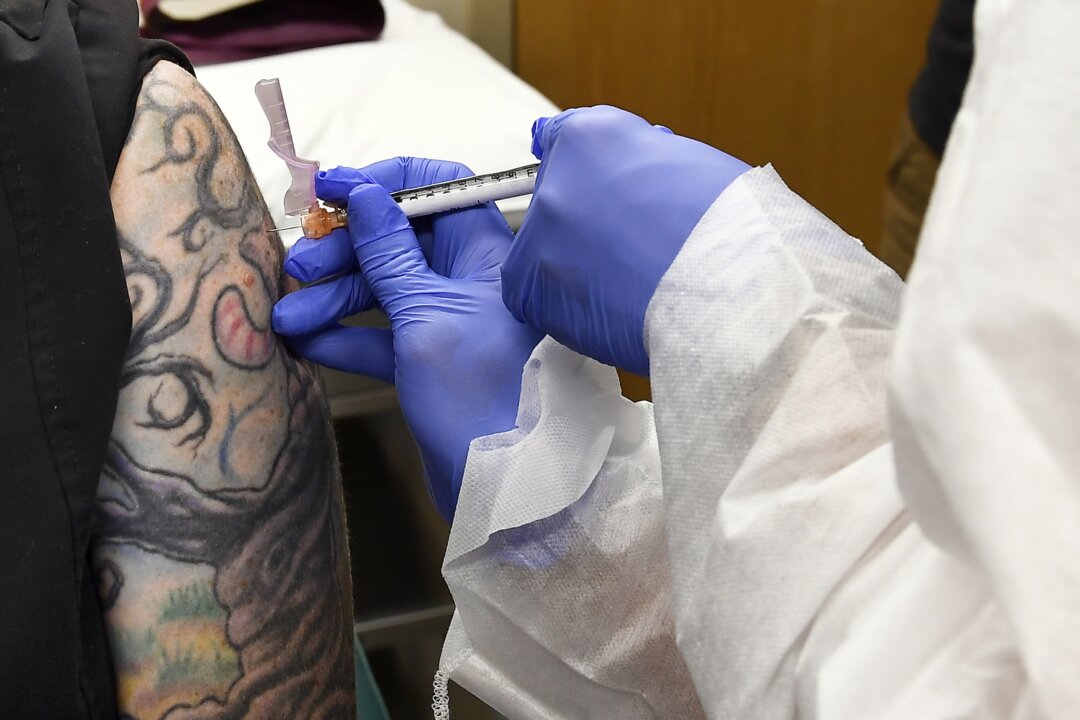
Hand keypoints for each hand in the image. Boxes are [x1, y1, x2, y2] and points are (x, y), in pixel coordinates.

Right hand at [272, 158, 542, 520]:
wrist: (502, 488)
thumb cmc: (478, 395)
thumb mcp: (425, 315)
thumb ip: (390, 254)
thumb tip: (364, 195)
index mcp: (488, 254)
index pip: (440, 188)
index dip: (385, 182)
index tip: (332, 190)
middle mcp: (471, 279)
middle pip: (400, 239)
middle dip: (344, 251)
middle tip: (297, 268)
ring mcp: (450, 320)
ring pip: (384, 288)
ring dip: (332, 299)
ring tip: (284, 318)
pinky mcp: (431, 359)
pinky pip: (383, 334)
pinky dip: (346, 337)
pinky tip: (305, 344)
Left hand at [503, 105, 750, 374]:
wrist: (730, 286)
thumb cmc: (729, 225)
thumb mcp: (684, 159)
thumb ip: (637, 155)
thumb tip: (626, 154)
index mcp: (591, 137)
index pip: (561, 144)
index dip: (589, 178)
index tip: (603, 198)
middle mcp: (555, 180)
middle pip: (554, 203)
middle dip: (585, 226)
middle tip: (634, 250)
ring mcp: (539, 237)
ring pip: (543, 255)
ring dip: (575, 270)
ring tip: (630, 286)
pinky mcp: (533, 291)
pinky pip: (540, 300)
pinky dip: (572, 309)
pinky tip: (615, 310)